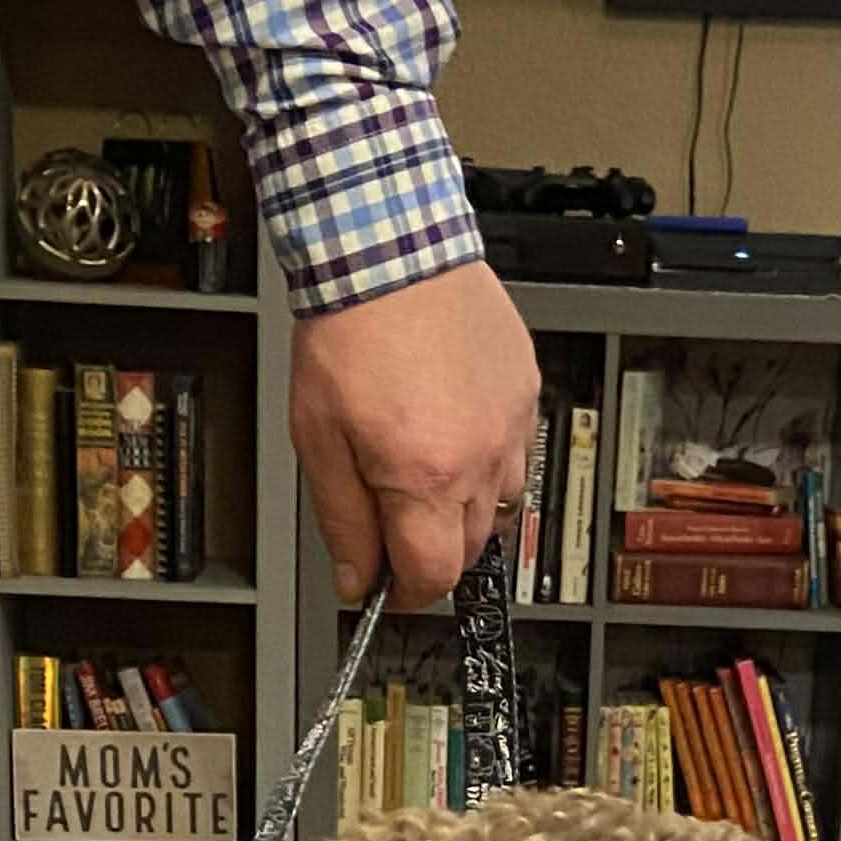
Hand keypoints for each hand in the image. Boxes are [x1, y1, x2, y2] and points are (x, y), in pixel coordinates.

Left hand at [291, 261, 538, 611]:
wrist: (389, 248)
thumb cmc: (350, 331)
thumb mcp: (316, 439)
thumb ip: (343, 519)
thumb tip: (357, 579)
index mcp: (426, 479)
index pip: (433, 576)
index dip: (405, 592)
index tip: (387, 586)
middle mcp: (479, 459)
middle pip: (469, 549)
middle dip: (430, 550)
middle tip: (392, 524)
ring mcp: (509, 424)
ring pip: (499, 504)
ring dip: (462, 508)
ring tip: (424, 472)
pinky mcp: (524, 389)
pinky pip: (514, 450)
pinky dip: (484, 458)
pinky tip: (450, 428)